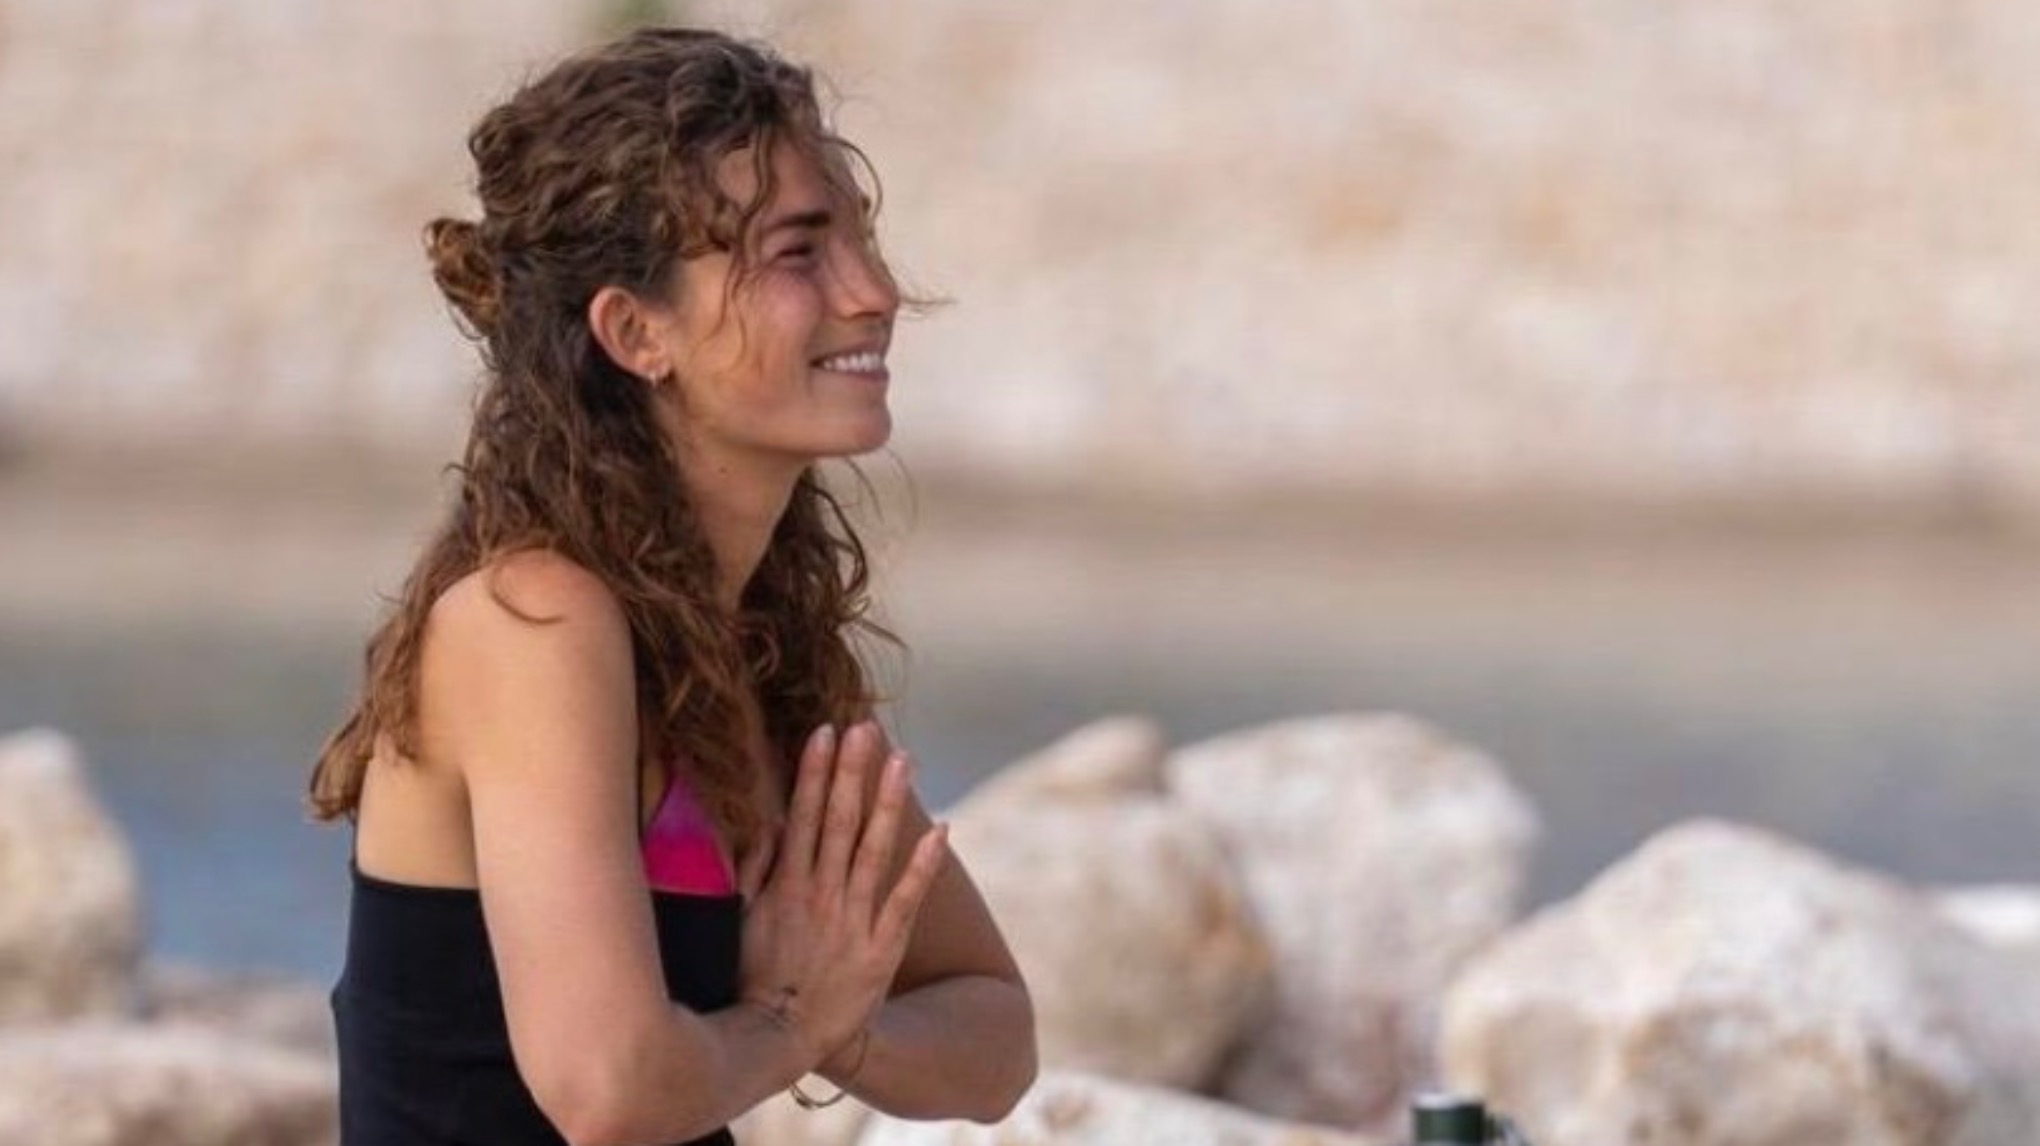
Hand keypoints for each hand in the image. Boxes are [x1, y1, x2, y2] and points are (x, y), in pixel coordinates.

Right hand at [734, 721, 947, 1068]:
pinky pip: (905, 900)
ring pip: (873, 849)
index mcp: (785, 886)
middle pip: (838, 821)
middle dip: (851, 772)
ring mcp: (853, 920)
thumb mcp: (739, 921)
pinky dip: (922, 865)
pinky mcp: (881, 948)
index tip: (824, 731)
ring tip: (903, 760)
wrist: (781, 1040)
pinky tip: (940, 830)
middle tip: (865, 728)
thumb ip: (752, 869)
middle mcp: (820, 895)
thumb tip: (767, 820)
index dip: (813, 772)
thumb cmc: (755, 978)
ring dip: (888, 802)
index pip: (801, 816)